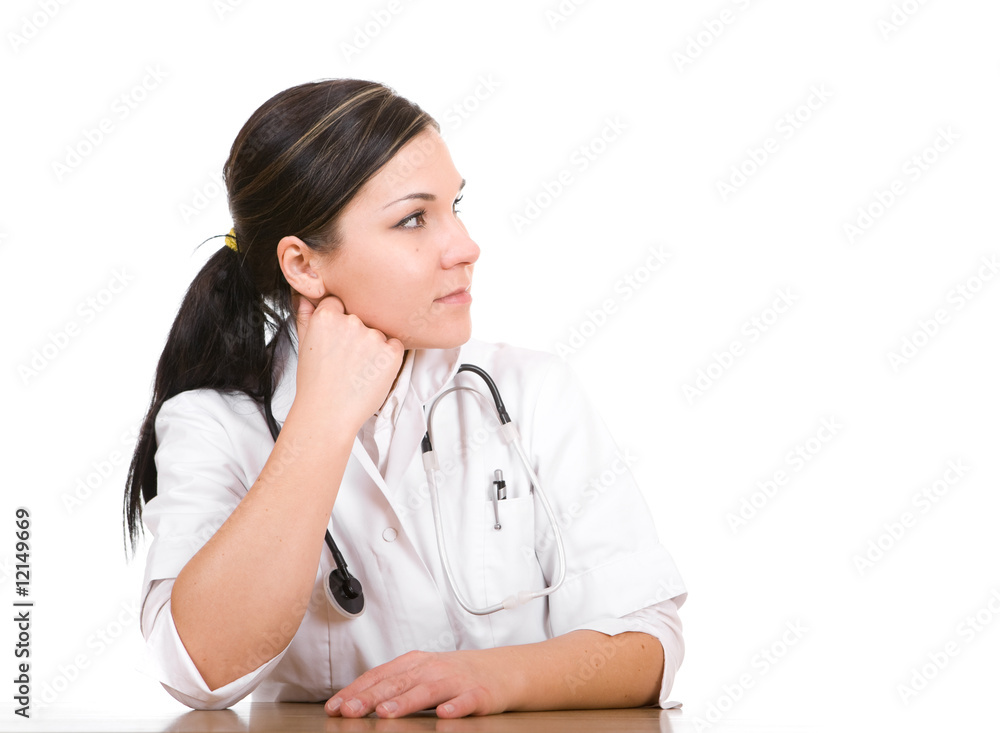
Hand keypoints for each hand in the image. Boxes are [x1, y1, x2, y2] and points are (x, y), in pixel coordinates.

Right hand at [291, 292, 404, 432]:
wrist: (328, 414)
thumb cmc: (315, 386)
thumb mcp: (304, 346)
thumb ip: (306, 318)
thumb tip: (306, 299)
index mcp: (327, 317)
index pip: (339, 303)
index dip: (339, 322)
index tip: (338, 339)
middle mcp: (350, 322)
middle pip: (361, 318)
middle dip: (357, 335)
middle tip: (347, 360)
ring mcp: (372, 336)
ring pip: (379, 333)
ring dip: (373, 347)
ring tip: (357, 370)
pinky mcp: (391, 352)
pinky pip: (395, 346)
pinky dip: (388, 358)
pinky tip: (371, 373)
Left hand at [325, 649, 515, 718]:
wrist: (502, 671)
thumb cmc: (456, 675)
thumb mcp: (422, 673)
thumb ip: (393, 684)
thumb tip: (354, 700)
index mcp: (415, 663)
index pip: (380, 676)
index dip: (356, 691)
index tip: (336, 706)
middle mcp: (432, 669)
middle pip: (397, 683)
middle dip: (371, 697)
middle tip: (350, 711)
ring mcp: (455, 681)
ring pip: (427, 691)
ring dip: (405, 701)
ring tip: (386, 712)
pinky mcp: (478, 694)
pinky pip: (465, 701)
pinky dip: (454, 707)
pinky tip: (444, 715)